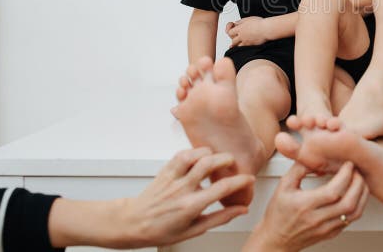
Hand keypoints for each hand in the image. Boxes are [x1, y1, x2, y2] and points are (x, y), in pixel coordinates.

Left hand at [116, 148, 254, 246]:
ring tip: (217, 159)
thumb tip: (240, 210)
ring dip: (211, 153)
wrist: (133, 223)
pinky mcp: (165, 170)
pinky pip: (182, 154)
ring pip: (194, 155)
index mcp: (191, 206)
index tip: (248, 179)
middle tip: (234, 164)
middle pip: (209, 164)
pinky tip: (200, 158)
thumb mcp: (194, 230)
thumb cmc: (161, 230)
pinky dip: (195, 152)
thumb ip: (220, 218)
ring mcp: (172, 178)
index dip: (240, 181)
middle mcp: (181, 189)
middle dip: (227, 159)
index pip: (222, 189)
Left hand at [226, 17, 268, 46]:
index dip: (229, 29)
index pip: (229, 32)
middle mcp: (241, 36)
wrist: (267, 29)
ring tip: (238, 42)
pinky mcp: (251, 45)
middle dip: (233, 37)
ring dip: (237, 44)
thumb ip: (240, 22)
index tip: (232, 27)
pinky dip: (243, 46)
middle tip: (235, 35)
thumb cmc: (260, 24)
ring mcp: (246, 42)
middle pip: (232, 40)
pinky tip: (243, 45)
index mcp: (240, 29)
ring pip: (237, 46)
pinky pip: (244, 48)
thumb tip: (236, 23)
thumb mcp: (248, 19)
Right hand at [243, 161, 368, 251]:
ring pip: (354, 213)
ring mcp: (326, 228)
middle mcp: (317, 219)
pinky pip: (351, 220)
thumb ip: (299, 167)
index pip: (333, 191)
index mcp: (305, 205)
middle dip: (358, 183)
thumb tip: (314, 152)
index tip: (348, 164)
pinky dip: (358, 205)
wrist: (276, 239)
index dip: (345, 175)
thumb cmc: (278, 213)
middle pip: (348, 202)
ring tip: (360, 181)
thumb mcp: (283, 185)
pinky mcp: (331, 233)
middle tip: (357, 170)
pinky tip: (356, 194)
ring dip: (362, 195)